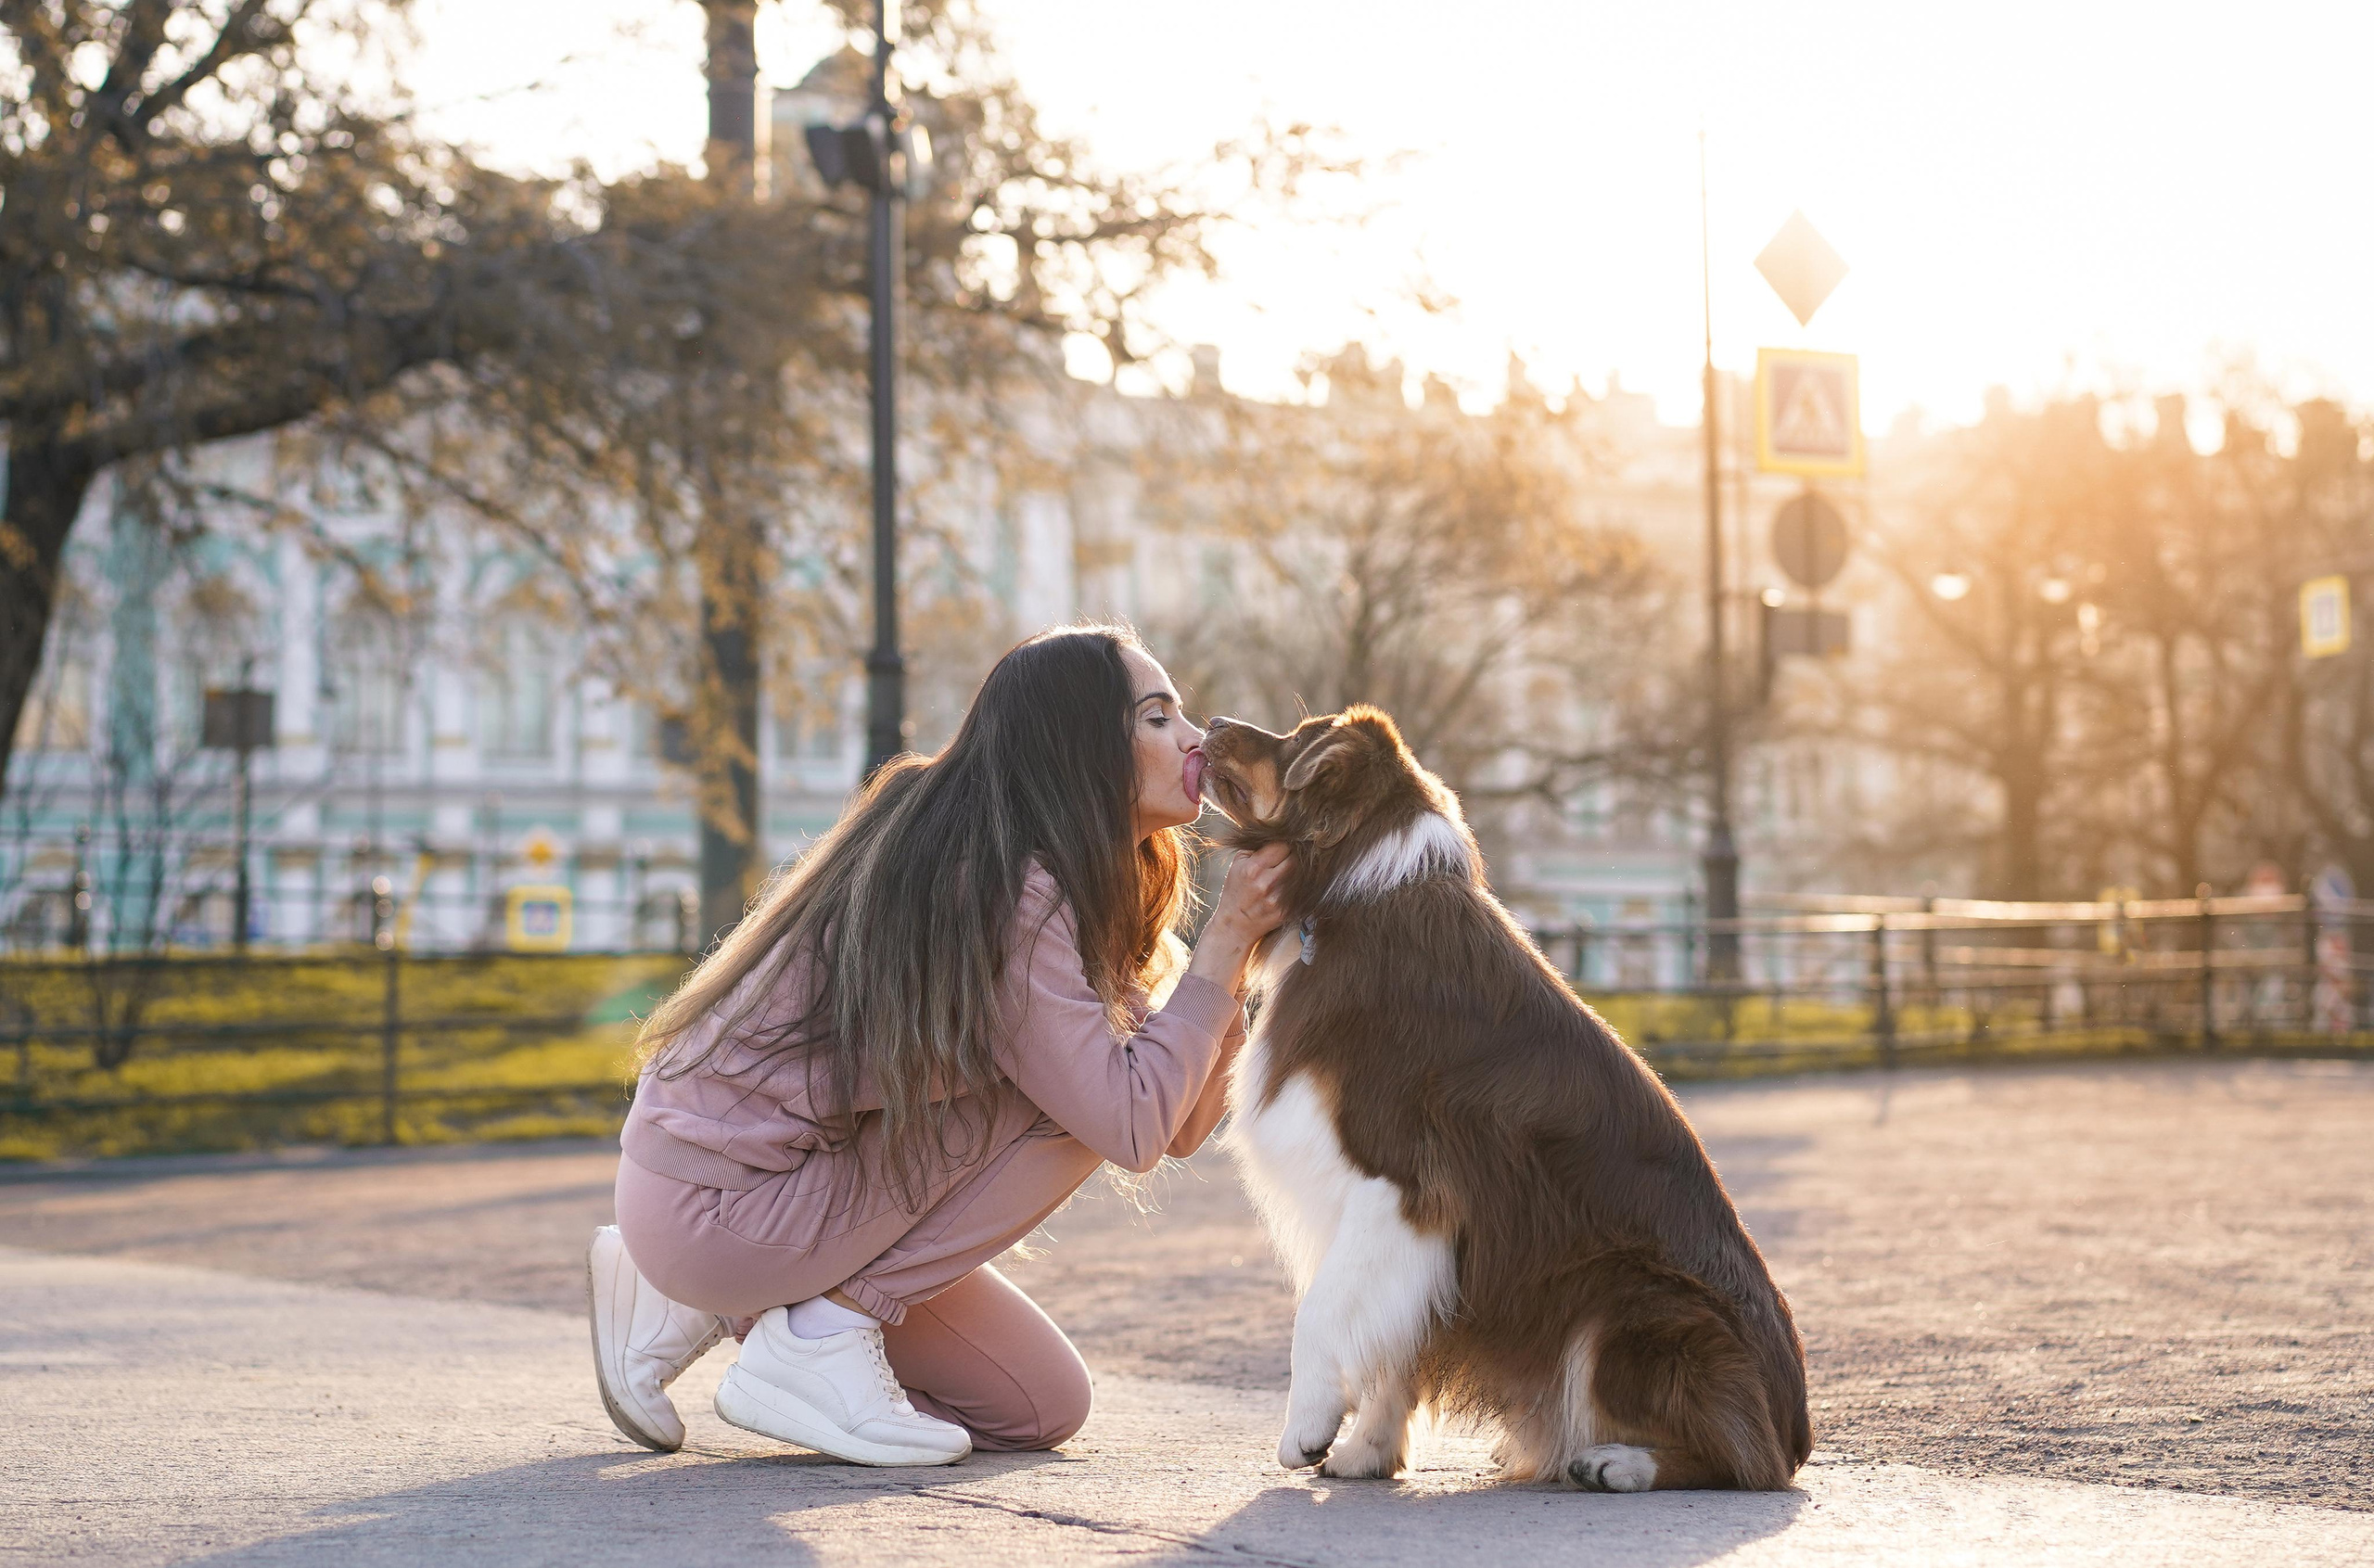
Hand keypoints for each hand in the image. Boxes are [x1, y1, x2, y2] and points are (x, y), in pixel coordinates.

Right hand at [1188, 843, 1291, 992]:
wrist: (1235, 925)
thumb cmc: (1236, 891)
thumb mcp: (1237, 865)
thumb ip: (1257, 848)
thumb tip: (1280, 833)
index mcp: (1253, 868)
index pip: (1282, 844)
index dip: (1287, 842)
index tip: (1288, 843)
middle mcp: (1267, 883)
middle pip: (1296, 858)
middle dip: (1296, 855)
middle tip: (1296, 855)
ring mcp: (1279, 899)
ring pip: (1303, 875)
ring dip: (1301, 870)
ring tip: (1294, 870)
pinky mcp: (1288, 911)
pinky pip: (1303, 892)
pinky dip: (1303, 886)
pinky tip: (1297, 885)